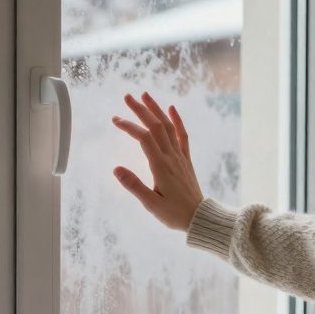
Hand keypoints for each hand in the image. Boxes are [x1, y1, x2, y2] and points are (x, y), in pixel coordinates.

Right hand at [110, 91, 204, 231]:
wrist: (199, 218)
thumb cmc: (173, 214)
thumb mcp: (150, 204)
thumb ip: (133, 185)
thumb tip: (116, 169)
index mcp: (161, 166)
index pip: (144, 138)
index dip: (129, 126)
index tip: (115, 120)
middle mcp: (171, 157)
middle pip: (156, 126)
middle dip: (141, 110)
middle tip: (126, 97)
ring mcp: (180, 156)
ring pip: (168, 127)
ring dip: (156, 110)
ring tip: (145, 96)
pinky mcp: (185, 160)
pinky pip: (182, 135)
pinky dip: (177, 120)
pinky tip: (171, 109)